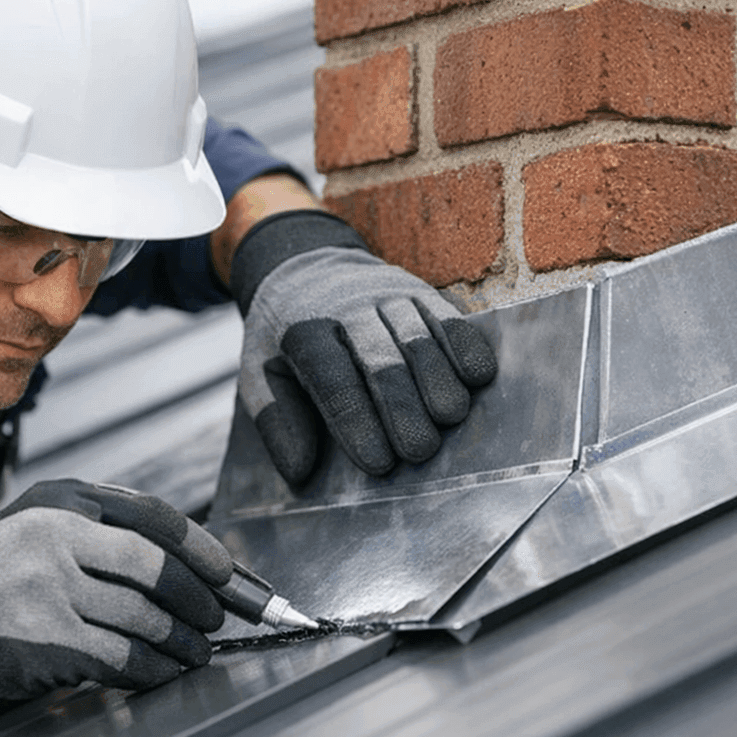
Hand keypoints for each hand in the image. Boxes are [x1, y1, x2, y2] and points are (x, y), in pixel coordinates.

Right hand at [0, 480, 229, 706]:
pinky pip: (119, 660)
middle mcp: (57, 541)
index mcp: (67, 504)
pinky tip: (164, 671)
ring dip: (182, 641)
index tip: (230, 575)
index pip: (155, 521)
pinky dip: (153, 669)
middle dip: (200, 600)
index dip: (203, 550)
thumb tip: (195, 560)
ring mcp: (49, 593)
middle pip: (156, 570)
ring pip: (143, 619)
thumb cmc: (6, 567)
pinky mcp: (46, 644)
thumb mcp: (49, 520)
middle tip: (217, 617)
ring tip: (198, 651)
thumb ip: (110, 528)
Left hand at [229, 210, 496, 487]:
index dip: (356, 421)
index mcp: (303, 331)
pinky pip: (448, 315)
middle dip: (402, 406)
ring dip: (438, 378)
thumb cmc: (284, 337)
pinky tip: (478, 377)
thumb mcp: (259, 373)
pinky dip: (465, 345)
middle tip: (418, 450)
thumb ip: (276, 421)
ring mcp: (387, 295)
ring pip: (418, 335)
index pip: (332, 378)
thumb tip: (300, 472)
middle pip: (381, 358)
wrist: (304, 264)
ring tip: (449, 418)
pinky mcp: (420, 290)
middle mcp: (348, 307)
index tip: (377, 463)